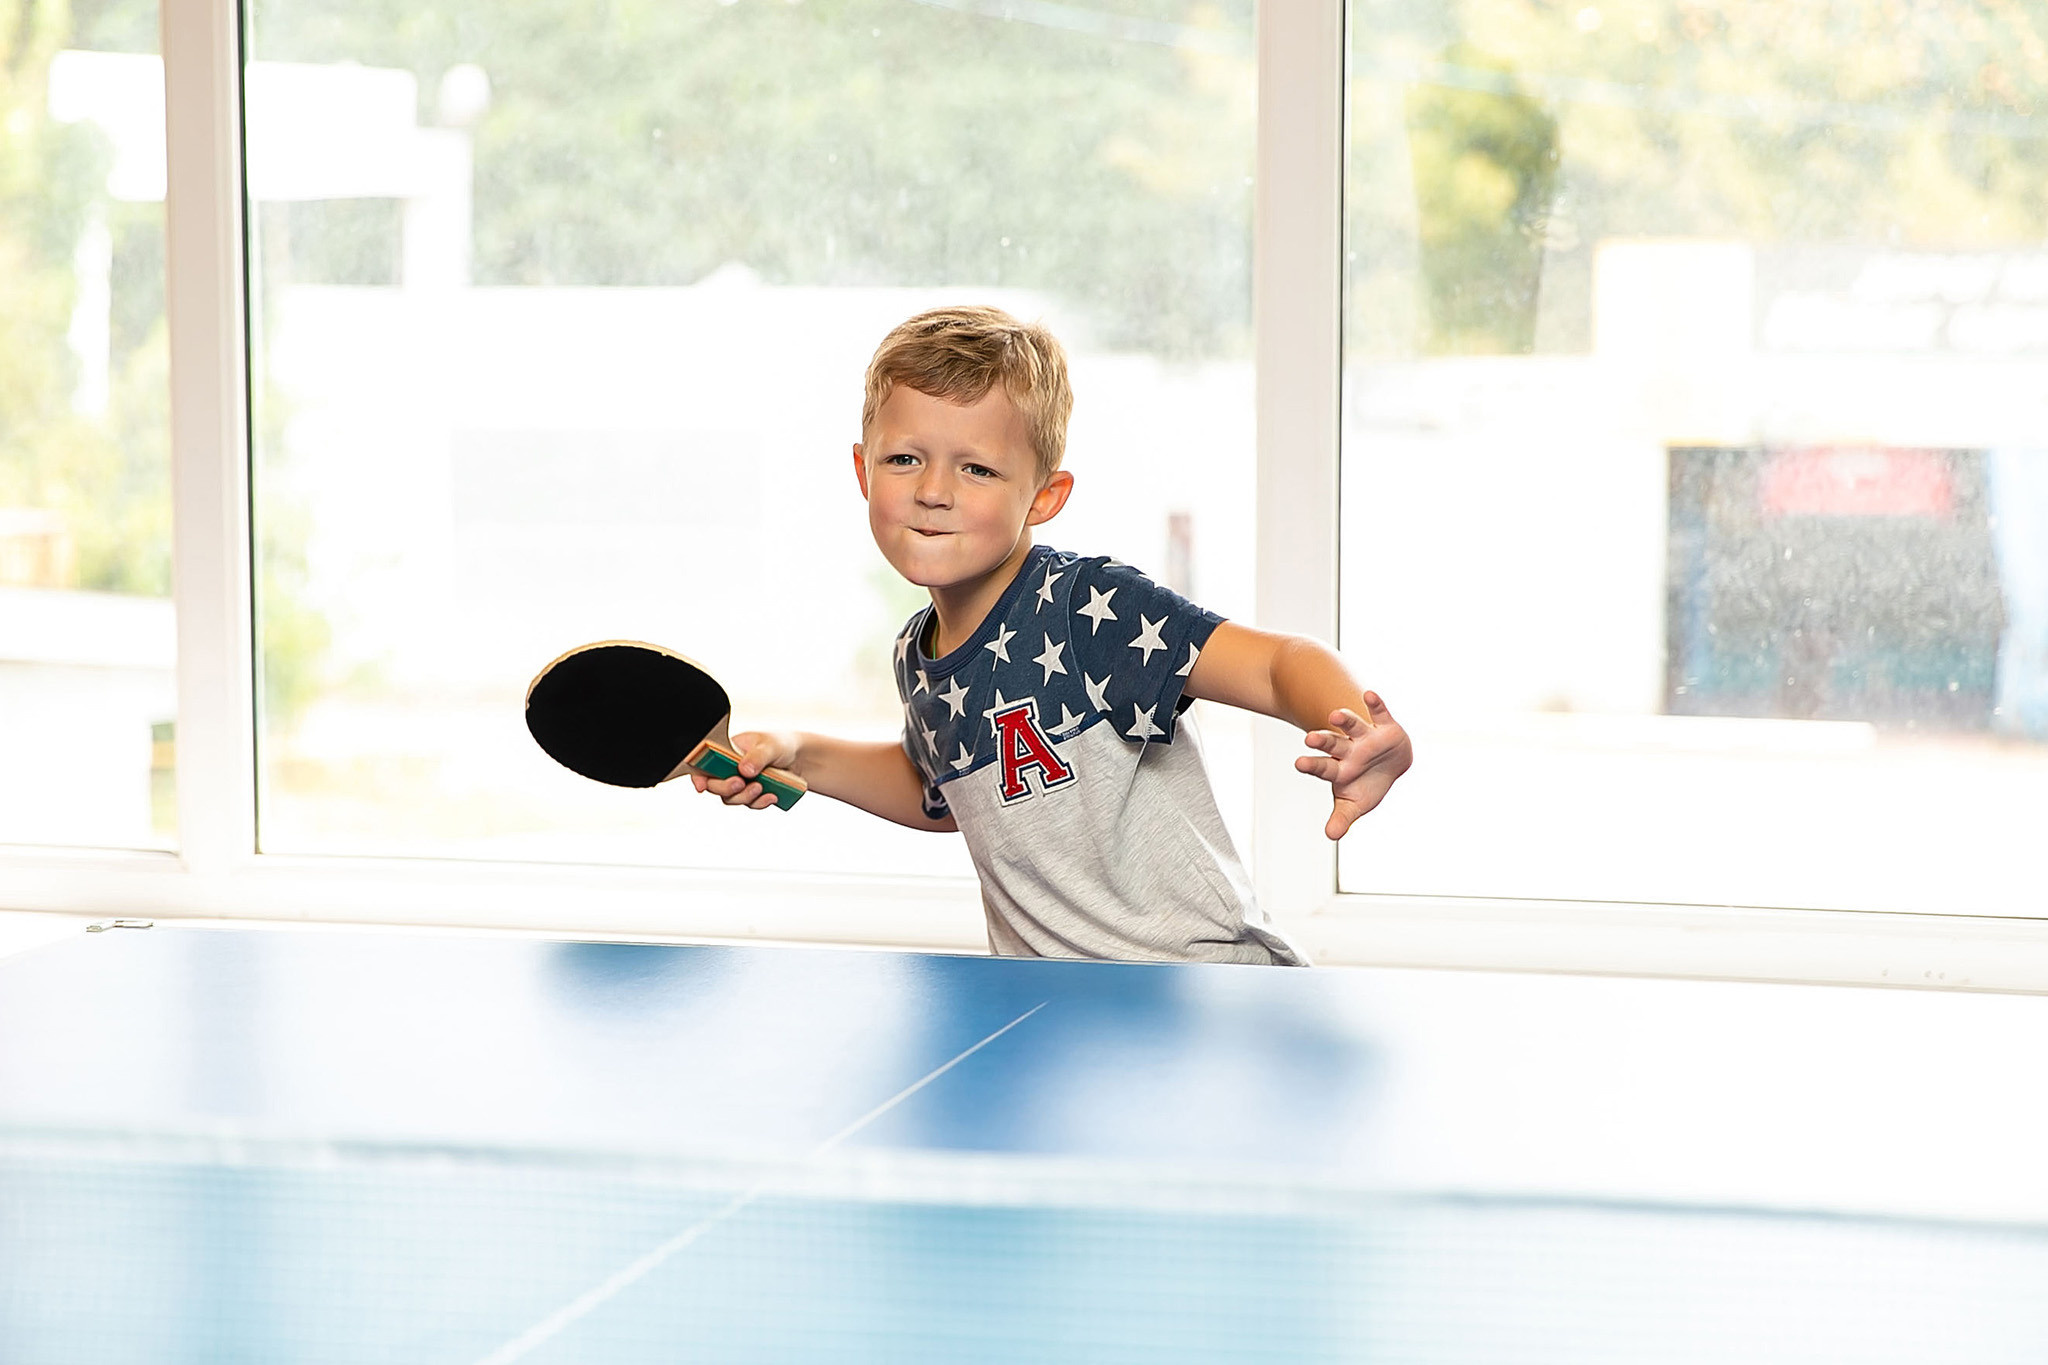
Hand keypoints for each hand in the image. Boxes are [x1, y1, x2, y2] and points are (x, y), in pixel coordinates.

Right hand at [690, 730, 800, 810]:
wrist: (800, 759)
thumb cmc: (780, 745)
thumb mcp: (770, 746)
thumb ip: (757, 756)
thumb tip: (744, 770)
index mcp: (726, 750)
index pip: (704, 763)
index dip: (698, 776)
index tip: (701, 786)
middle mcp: (728, 768)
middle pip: (714, 785)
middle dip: (725, 788)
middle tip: (740, 783)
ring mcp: (739, 783)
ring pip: (731, 798)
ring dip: (744, 796)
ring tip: (761, 787)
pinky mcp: (751, 794)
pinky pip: (749, 804)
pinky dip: (759, 803)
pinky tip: (772, 796)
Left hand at [1294, 693, 1412, 840]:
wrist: (1389, 765)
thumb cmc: (1366, 785)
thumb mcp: (1355, 804)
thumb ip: (1343, 817)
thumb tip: (1331, 836)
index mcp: (1339, 769)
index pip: (1322, 767)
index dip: (1312, 765)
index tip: (1299, 763)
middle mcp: (1349, 750)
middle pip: (1332, 743)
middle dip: (1322, 741)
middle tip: (1309, 738)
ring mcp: (1366, 737)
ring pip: (1352, 725)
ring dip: (1345, 719)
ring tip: (1334, 715)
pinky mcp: (1385, 727)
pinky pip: (1379, 713)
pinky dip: (1376, 704)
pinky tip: (1369, 694)